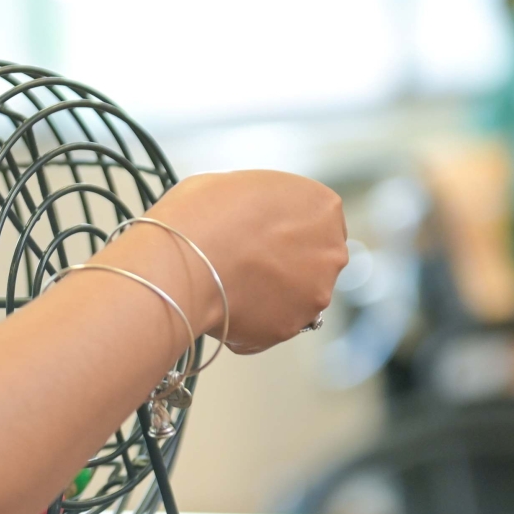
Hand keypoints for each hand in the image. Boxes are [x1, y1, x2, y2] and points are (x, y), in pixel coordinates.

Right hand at [140, 170, 348, 353]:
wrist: (182, 264)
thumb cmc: (200, 216)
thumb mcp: (231, 185)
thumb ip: (255, 204)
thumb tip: (242, 217)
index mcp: (322, 207)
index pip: (315, 222)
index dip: (284, 231)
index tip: (258, 238)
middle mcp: (331, 252)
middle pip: (311, 262)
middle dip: (283, 266)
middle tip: (243, 266)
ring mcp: (314, 294)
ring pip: (293, 298)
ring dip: (268, 297)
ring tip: (227, 289)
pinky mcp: (290, 328)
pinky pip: (269, 326)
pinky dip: (249, 323)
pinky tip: (221, 309)